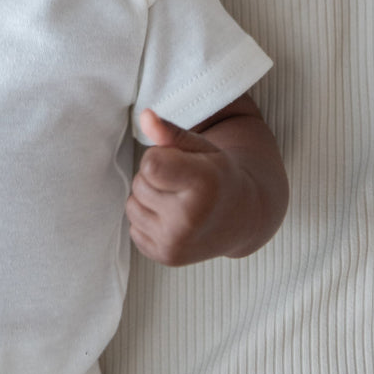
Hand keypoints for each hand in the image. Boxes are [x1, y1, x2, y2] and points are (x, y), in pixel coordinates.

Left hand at [126, 108, 261, 265]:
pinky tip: (173, 219)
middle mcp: (189, 220)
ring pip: (132, 206)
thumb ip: (170, 131)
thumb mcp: (200, 147)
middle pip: (140, 184)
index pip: (150, 164)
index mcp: (203, 185)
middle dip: (155, 179)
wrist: (241, 218)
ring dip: (148, 200)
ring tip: (178, 200)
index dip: (160, 157)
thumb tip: (144, 116)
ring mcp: (176, 244)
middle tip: (182, 183)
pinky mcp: (165, 257)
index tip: (181, 162)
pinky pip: (133, 229)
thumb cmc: (217, 174)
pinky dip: (148, 221)